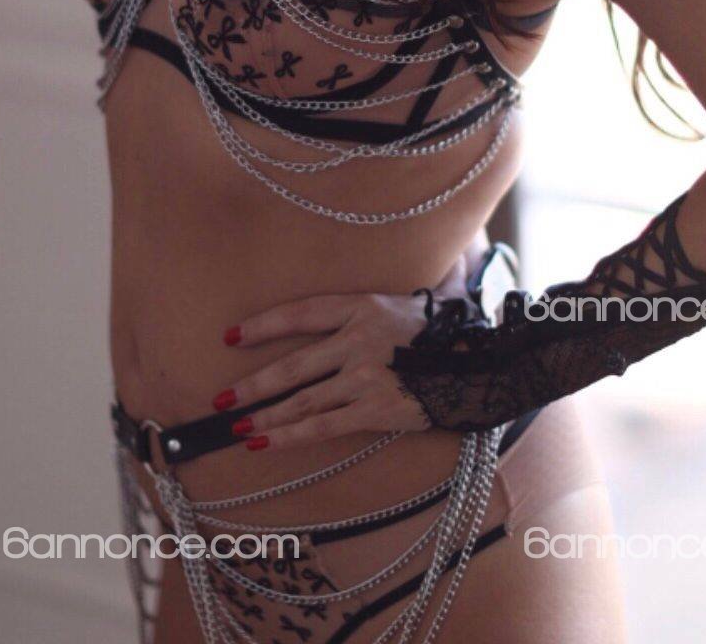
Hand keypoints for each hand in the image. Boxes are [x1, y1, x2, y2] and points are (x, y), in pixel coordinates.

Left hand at [215, 256, 475, 451]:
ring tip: (237, 426)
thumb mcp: (416, 297)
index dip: (264, 325)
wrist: (484, 366)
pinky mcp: (374, 410)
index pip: (301, 313)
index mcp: (363, 306)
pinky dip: (290, 436)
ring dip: (265, 415)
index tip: (233, 335)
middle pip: (292, 364)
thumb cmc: (449, 330)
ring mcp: (364, 378)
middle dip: (253, 383)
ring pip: (301, 400)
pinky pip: (322, 427)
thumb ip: (387, 291)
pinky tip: (265, 442)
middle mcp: (358, 340)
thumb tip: (406, 262)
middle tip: (222, 396)